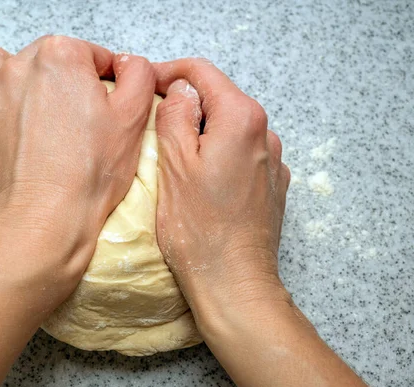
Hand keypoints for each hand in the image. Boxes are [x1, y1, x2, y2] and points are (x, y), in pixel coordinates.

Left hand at [0, 36, 154, 307]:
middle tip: (69, 119)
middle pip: (43, 59)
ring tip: (28, 116)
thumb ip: (138, 78)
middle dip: (58, 81)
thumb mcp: (133, 123)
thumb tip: (128, 64)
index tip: (101, 104)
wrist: (39, 225)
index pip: (88, 54)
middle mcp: (16, 66)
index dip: (100, 79)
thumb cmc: (87, 178)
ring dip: (14, 82)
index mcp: (61, 58)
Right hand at [153, 58, 290, 317]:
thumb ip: (174, 115)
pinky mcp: (271, 185)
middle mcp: (265, 133)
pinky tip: (200, 181)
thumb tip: (179, 91)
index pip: (202, 72)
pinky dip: (218, 155)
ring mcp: (272, 161)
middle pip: (219, 99)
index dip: (169, 72)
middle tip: (152, 122)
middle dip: (185, 104)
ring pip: (229, 129)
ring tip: (173, 156)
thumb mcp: (173, 164)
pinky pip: (241, 155)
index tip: (145, 85)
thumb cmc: (199, 230)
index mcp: (241, 119)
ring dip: (201, 132)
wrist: (234, 283)